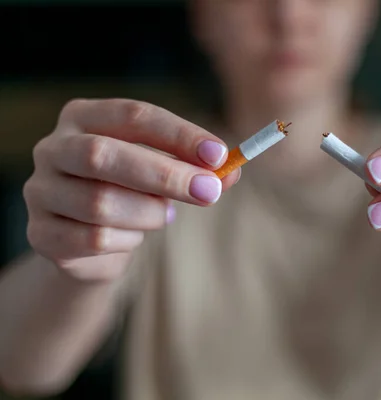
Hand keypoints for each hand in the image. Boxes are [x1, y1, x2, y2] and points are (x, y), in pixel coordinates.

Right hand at [24, 99, 239, 280]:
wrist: (89, 242)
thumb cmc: (132, 193)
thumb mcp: (165, 172)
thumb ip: (197, 169)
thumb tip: (233, 171)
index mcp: (84, 117)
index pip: (132, 115)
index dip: (178, 134)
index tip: (219, 155)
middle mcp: (53, 148)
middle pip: (104, 154)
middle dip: (165, 175)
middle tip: (210, 192)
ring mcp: (41, 191)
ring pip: (100, 203)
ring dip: (148, 215)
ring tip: (162, 217)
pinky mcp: (40, 234)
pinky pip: (93, 240)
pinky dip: (127, 241)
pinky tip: (132, 236)